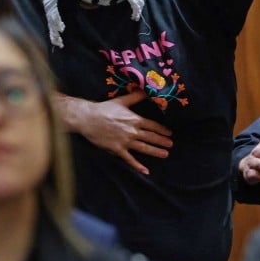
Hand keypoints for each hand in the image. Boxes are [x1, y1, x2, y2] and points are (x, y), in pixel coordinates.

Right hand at [54, 92, 173, 174]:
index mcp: (135, 119)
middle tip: (171, 145)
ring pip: (144, 148)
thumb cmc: (104, 109)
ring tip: (165, 154)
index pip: (152, 125)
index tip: (169, 133)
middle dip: (162, 141)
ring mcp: (125, 141)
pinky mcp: (117, 149)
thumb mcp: (122, 101)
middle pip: (151, 137)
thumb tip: (146, 89)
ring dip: (156, 151)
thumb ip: (135, 96)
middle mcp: (132, 131)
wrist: (88, 118)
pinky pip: (130, 159)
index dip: (162, 130)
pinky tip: (146, 170)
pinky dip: (138, 166)